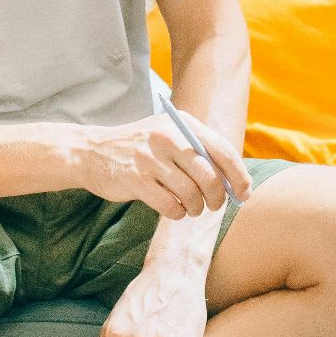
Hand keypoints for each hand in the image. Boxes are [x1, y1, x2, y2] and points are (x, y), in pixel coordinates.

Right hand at [79, 110, 251, 219]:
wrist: (91, 152)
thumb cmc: (140, 149)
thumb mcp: (168, 136)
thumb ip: (198, 152)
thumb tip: (234, 181)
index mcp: (181, 123)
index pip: (222, 150)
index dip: (238, 175)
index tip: (244, 193)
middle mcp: (167, 137)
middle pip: (209, 175)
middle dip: (217, 197)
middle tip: (214, 205)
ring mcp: (150, 158)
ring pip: (191, 193)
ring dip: (196, 208)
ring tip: (192, 209)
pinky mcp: (136, 180)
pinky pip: (170, 205)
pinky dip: (178, 213)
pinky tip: (175, 210)